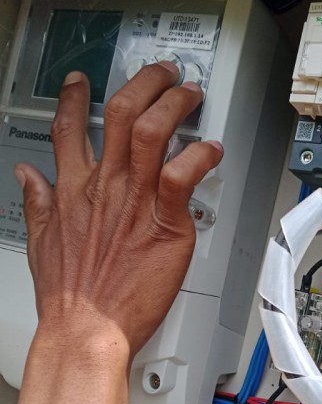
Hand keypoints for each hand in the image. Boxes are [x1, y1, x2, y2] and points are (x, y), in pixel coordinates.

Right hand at [16, 63, 222, 357]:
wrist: (86, 329)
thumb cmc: (70, 297)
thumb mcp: (39, 243)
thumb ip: (37, 203)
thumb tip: (28, 176)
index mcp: (72, 190)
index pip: (67, 128)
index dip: (74, 97)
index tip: (82, 81)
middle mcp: (103, 186)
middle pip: (121, 113)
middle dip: (144, 84)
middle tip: (162, 74)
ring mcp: (134, 200)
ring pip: (154, 131)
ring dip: (175, 105)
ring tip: (191, 95)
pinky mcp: (164, 222)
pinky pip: (185, 175)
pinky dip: (201, 156)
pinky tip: (212, 150)